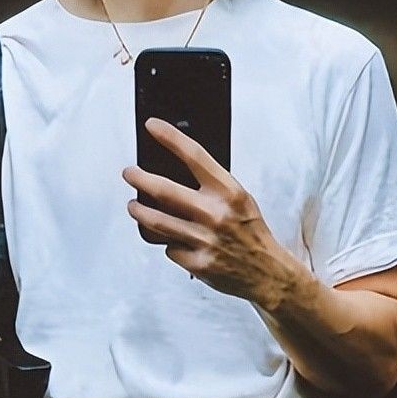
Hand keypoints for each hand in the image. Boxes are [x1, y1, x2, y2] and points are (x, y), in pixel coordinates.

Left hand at [122, 116, 297, 309]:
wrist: (267, 271)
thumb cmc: (249, 231)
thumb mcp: (238, 198)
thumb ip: (211, 185)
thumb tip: (171, 169)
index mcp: (229, 191)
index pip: (194, 156)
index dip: (170, 138)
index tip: (152, 126)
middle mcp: (215, 213)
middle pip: (164, 190)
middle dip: (140, 179)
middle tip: (129, 173)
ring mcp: (205, 239)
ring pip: (156, 221)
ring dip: (139, 211)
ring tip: (133, 206)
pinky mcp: (197, 263)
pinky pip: (169, 248)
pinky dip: (167, 242)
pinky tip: (174, 240)